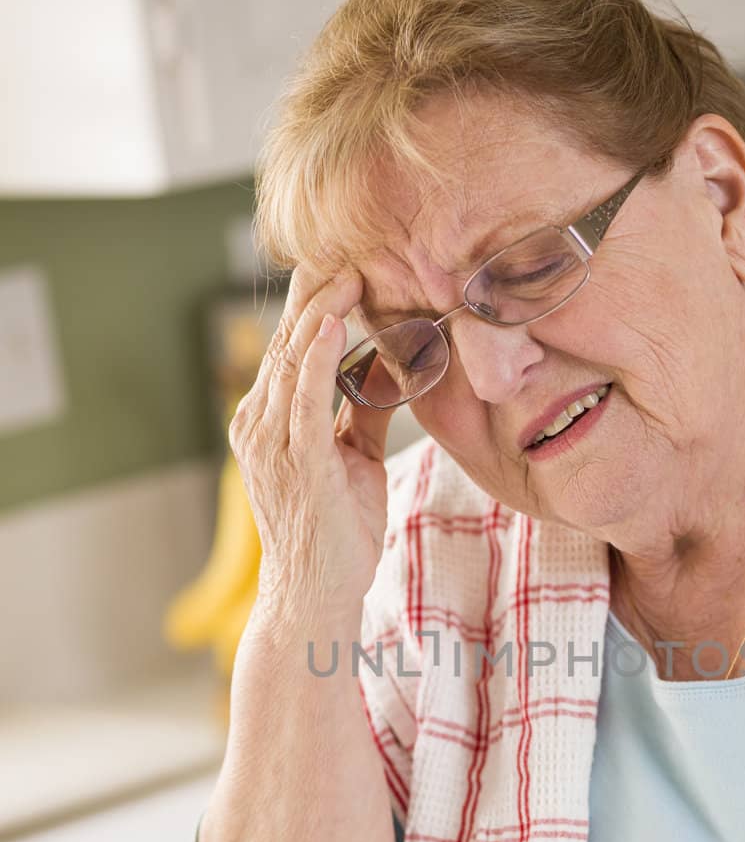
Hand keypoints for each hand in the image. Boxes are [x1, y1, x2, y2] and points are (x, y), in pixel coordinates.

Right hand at [226, 259, 398, 626]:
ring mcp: (272, 443)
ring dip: (321, 312)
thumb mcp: (355, 458)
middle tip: (348, 245)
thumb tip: (389, 364)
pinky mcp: (296, 464)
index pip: (289, 346)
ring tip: (348, 270)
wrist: (318, 597)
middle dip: (316, 292)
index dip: (315, 302)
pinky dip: (315, 359)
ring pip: (291, 361)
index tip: (343, 260)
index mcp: (269, 420)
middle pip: (285, 341)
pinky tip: (331, 326)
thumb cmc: (337, 533)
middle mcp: (259, 424)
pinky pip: (303, 399)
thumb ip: (363, 410)